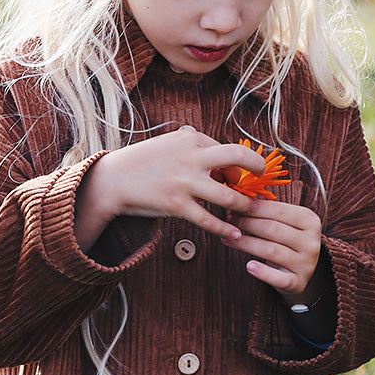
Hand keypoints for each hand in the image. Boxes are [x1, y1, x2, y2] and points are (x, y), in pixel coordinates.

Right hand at [74, 126, 263, 252]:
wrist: (113, 180)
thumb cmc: (142, 163)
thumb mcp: (167, 144)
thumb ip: (190, 143)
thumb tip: (212, 145)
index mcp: (191, 140)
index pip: (227, 150)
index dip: (239, 164)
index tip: (243, 176)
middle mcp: (191, 158)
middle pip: (237, 158)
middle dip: (256, 168)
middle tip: (261, 181)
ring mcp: (184, 182)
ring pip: (227, 195)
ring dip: (244, 205)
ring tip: (250, 212)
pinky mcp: (176, 205)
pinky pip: (208, 220)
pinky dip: (224, 228)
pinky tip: (234, 234)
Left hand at [225, 194, 323, 300]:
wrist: (299, 272)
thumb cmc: (285, 242)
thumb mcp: (283, 224)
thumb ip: (267, 212)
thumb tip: (238, 200)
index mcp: (310, 220)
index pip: (279, 210)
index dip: (254, 208)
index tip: (235, 205)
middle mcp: (312, 241)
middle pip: (273, 229)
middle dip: (247, 223)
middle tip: (228, 220)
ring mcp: (306, 263)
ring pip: (271, 250)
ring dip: (246, 243)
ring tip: (228, 239)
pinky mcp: (298, 282)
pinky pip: (278, 278)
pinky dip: (262, 272)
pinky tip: (249, 266)